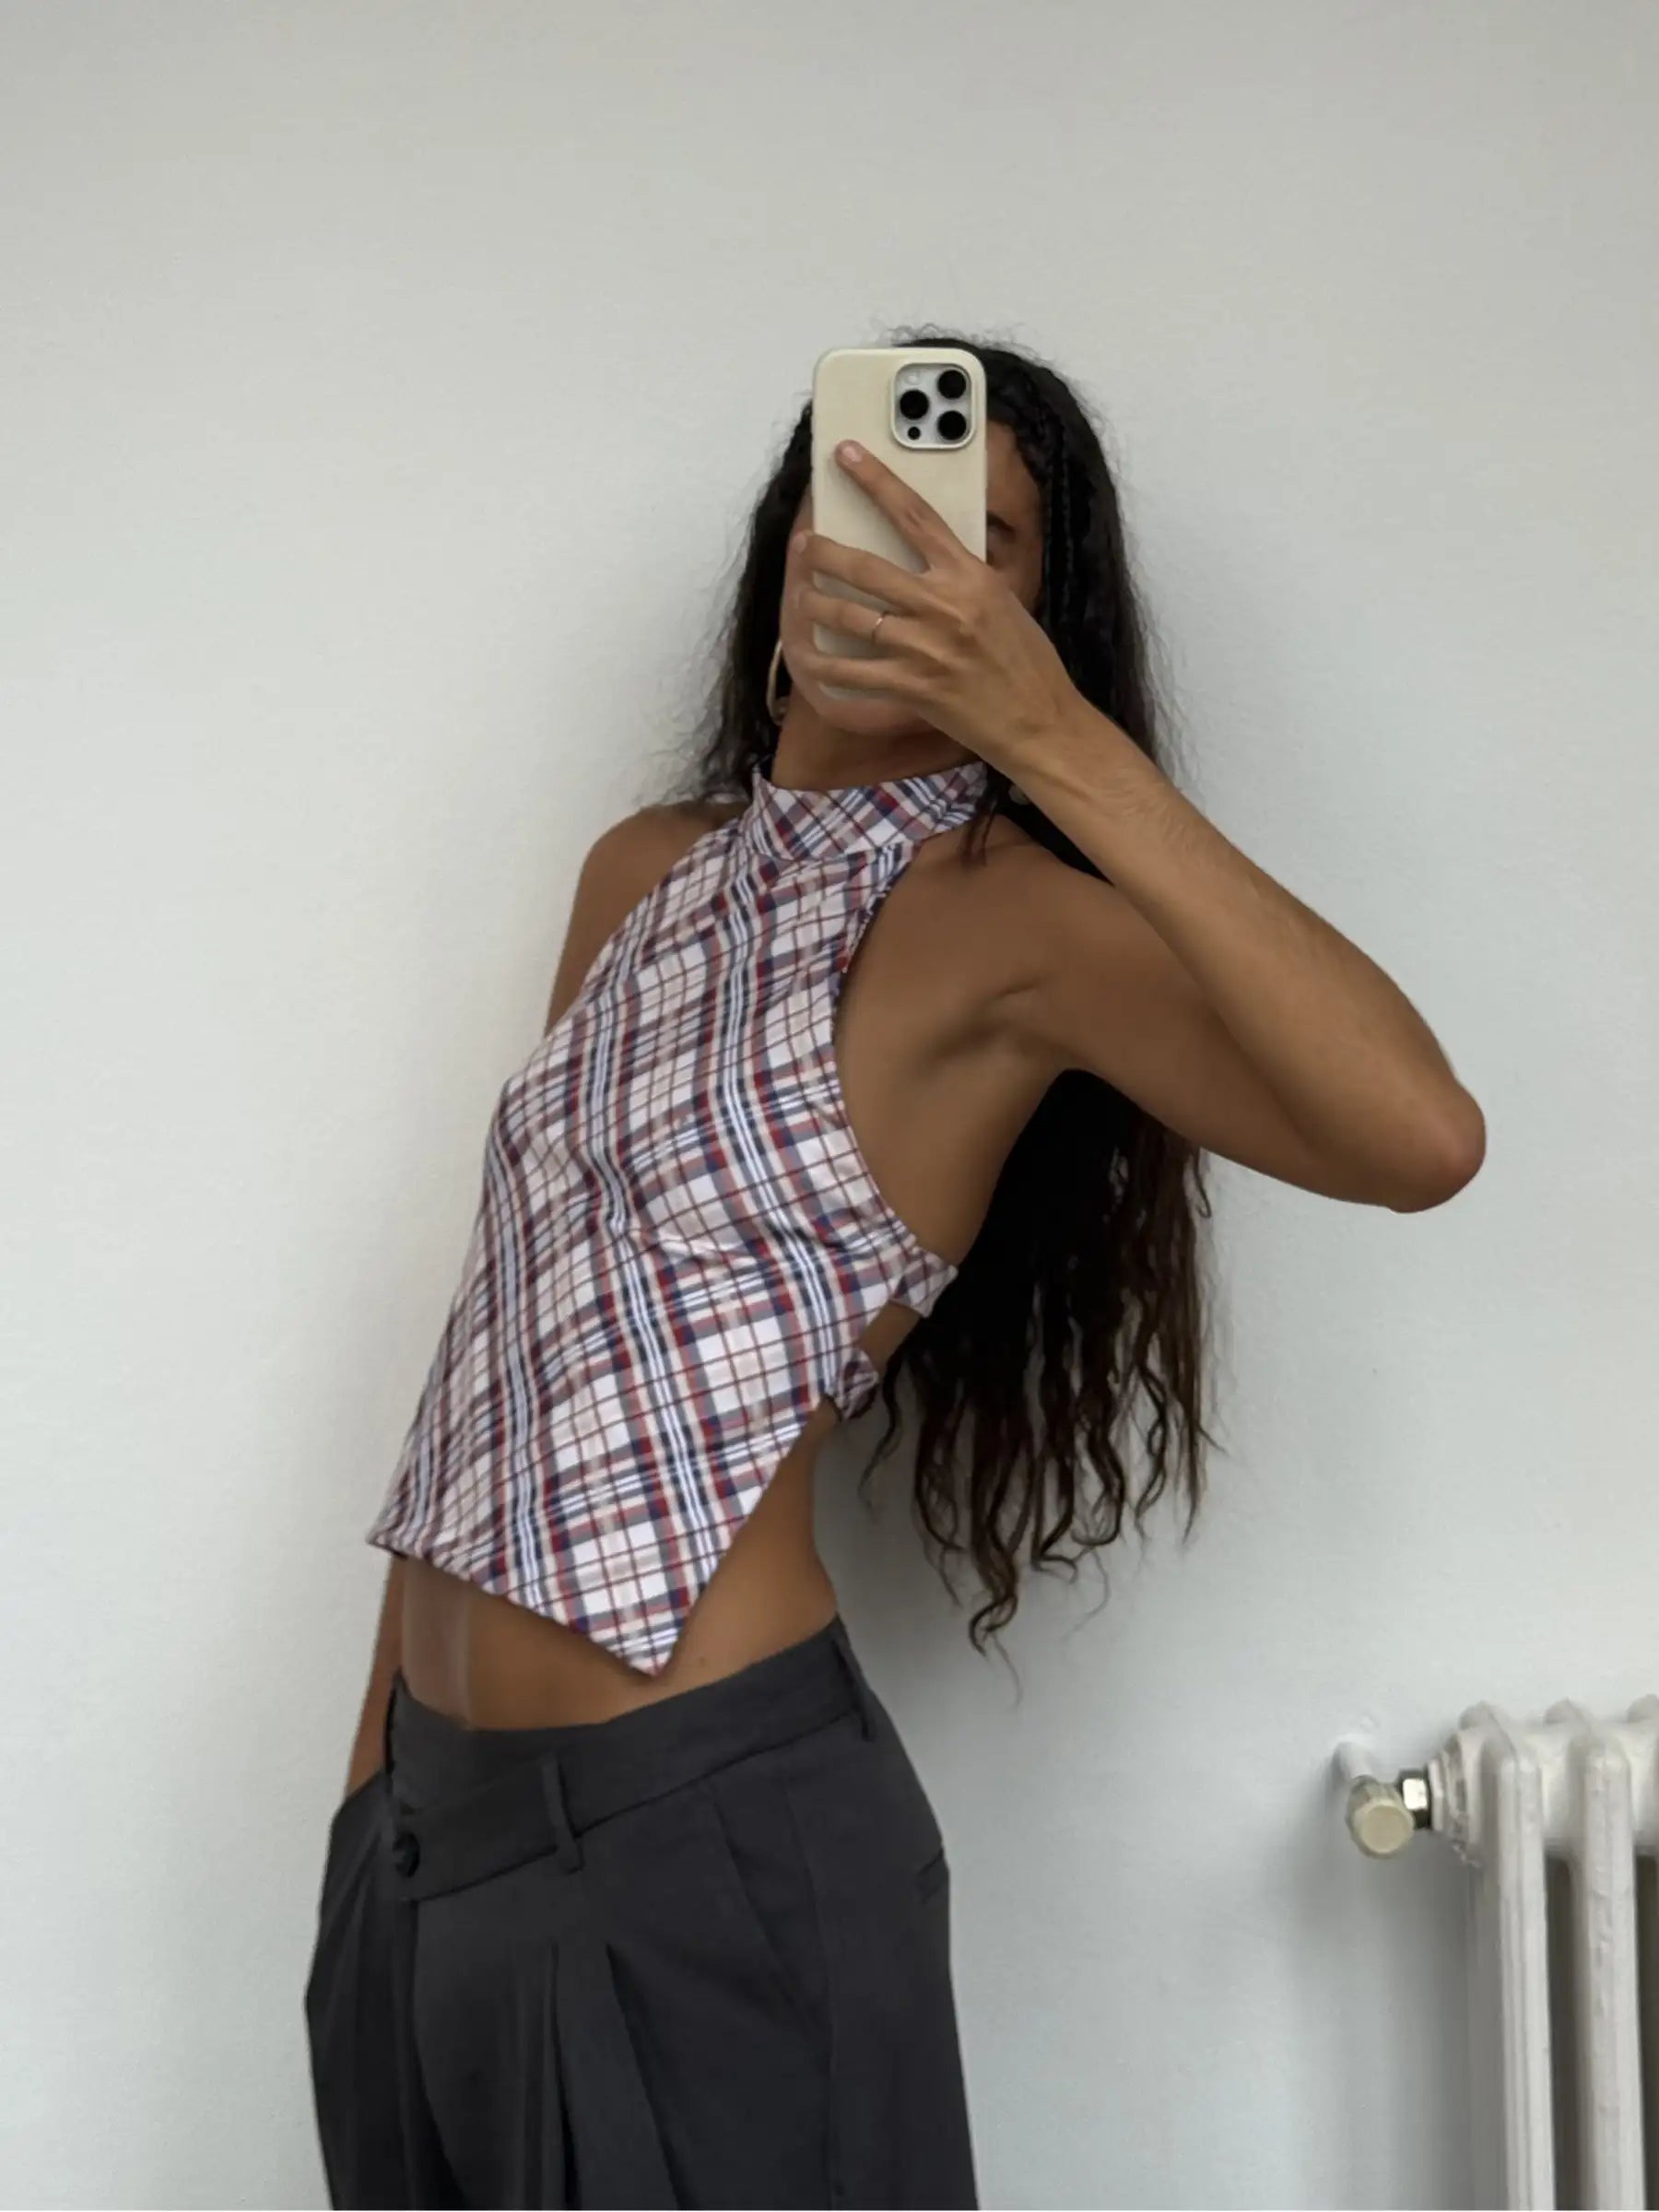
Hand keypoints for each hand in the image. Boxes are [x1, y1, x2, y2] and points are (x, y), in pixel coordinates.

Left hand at [782, 439, 1082, 772]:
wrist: (1039, 721)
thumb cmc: (1026, 662)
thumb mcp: (1001, 600)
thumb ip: (961, 576)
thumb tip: (925, 557)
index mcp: (969, 574)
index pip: (913, 515)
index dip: (875, 480)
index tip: (846, 455)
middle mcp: (942, 605)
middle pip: (864, 566)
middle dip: (823, 551)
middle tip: (803, 544)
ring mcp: (923, 648)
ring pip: (849, 616)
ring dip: (814, 603)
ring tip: (800, 596)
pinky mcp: (911, 688)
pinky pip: (852, 674)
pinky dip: (825, 666)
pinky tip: (809, 659)